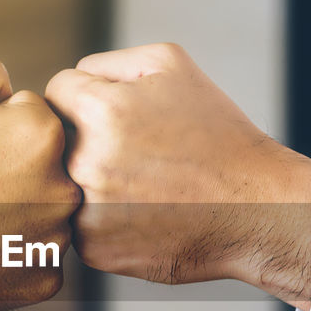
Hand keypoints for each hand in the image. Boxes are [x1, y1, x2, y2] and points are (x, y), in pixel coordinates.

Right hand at [0, 56, 80, 310]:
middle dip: (13, 170)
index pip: (33, 116)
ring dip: (17, 213)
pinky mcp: (42, 282)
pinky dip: (12, 256)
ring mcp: (55, 241)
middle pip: (46, 167)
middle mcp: (63, 189)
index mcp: (43, 134)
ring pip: (44, 214)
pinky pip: (37, 259)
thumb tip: (14, 90)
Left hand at [44, 43, 310, 308]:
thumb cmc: (217, 133)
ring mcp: (86, 211)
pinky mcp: (94, 249)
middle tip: (130, 150)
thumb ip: (106, 61)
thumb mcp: (170, 65)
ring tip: (138, 183)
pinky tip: (141, 214)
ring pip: (60, 183)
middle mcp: (85, 162)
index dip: (87, 97)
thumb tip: (70, 81)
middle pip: (53, 140)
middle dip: (82, 138)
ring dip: (86, 180)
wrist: (257, 209)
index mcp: (98, 110)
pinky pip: (76, 222)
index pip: (55, 92)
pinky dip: (100, 217)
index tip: (118, 113)